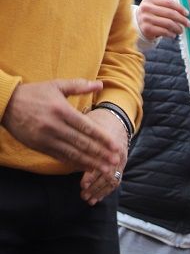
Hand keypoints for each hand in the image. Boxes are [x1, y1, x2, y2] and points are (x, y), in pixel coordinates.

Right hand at [0, 80, 121, 170]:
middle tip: (116, 162)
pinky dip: (75, 163)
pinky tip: (87, 167)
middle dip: (101, 154)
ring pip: (73, 153)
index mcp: (61, 110)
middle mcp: (55, 125)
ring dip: (91, 162)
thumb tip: (100, 84)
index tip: (116, 146)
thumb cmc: (33, 93)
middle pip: (82, 143)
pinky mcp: (39, 145)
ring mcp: (46, 137)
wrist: (4, 103)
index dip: (103, 139)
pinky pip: (61, 156)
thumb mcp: (55, 85)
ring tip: (105, 169)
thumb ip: (78, 86)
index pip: (87, 127)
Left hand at [78, 108, 129, 204]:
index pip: (103, 164)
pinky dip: (106, 191)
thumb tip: (63, 151)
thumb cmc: (97, 123)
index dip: (92, 176)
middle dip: (96, 188)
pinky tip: (97, 198)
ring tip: (89, 199)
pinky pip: (115, 182)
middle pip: (109, 176)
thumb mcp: (88, 126)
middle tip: (84, 195)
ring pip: (113, 181)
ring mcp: (121, 163)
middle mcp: (118, 156)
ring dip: (100, 192)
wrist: (116, 121)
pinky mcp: (121, 167)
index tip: (83, 184)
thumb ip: (79, 139)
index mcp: (110, 146)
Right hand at [136, 0, 189, 39]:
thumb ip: (167, 7)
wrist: (137, 24)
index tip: (187, 14)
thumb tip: (185, 14)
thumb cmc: (151, 15)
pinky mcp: (147, 29)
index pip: (169, 2)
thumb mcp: (155, 7)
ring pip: (169, 23)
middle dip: (182, 20)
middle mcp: (146, 8)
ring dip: (178, 28)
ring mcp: (146, 18)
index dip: (180, 8)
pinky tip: (173, 35)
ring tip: (181, 30)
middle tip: (189, 24)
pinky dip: (171, 34)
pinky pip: (164, 32)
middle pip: (170, 13)